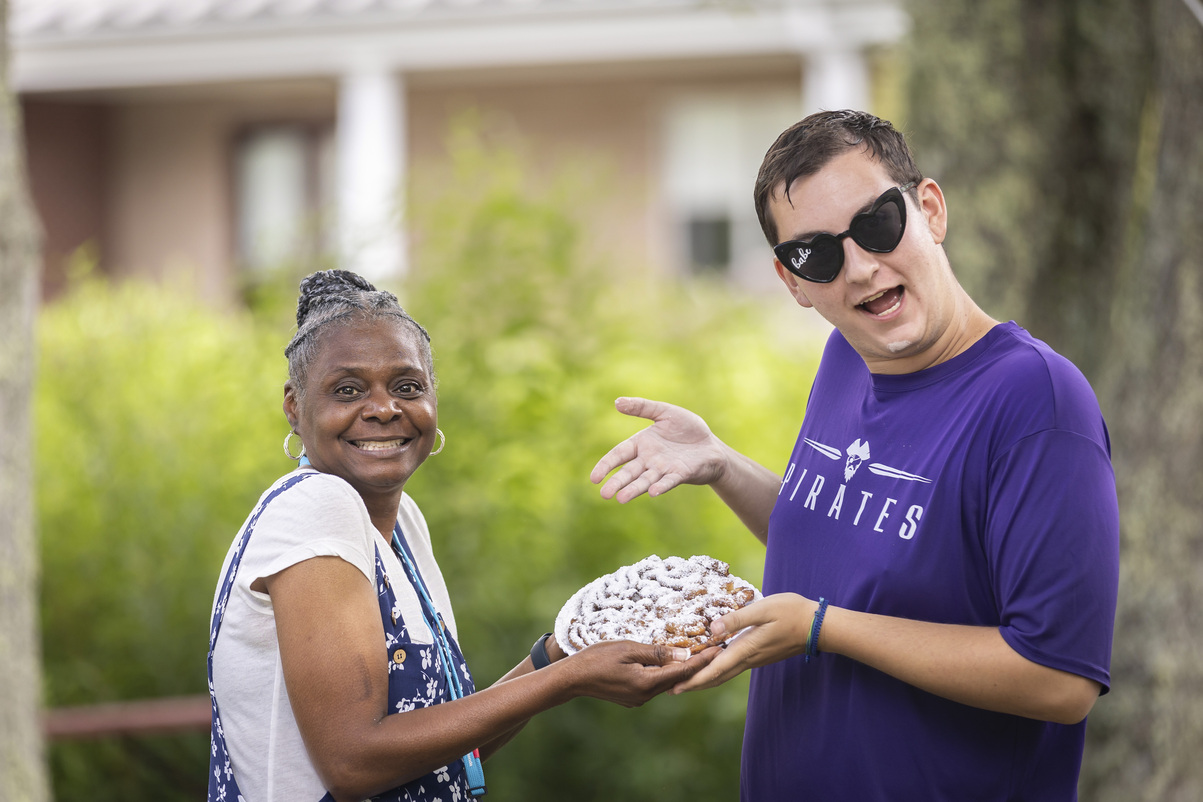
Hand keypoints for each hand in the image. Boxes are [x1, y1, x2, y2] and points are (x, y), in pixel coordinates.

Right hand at [564, 640, 720, 707]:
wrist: (573, 678)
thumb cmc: (598, 658)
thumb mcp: (628, 649)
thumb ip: (656, 653)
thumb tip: (684, 654)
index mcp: (646, 683)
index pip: (682, 672)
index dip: (702, 661)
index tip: (719, 649)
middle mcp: (646, 696)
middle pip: (677, 680)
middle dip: (696, 664)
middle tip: (715, 649)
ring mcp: (639, 699)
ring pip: (666, 683)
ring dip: (680, 669)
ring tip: (698, 653)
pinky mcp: (633, 698)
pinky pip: (655, 684)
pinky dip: (665, 673)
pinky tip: (670, 662)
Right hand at [590, 397, 726, 502]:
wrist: (712, 445)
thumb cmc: (688, 429)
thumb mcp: (665, 412)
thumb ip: (642, 407)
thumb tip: (617, 402)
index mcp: (641, 444)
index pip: (618, 455)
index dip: (606, 465)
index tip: (594, 478)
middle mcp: (649, 460)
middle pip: (629, 472)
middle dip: (617, 483)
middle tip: (604, 494)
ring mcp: (664, 469)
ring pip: (645, 480)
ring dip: (634, 489)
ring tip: (621, 499)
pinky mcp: (680, 474)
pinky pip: (668, 481)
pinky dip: (661, 486)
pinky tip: (653, 492)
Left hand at [670, 593, 813, 693]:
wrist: (819, 626)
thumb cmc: (792, 612)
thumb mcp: (763, 610)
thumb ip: (737, 618)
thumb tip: (712, 629)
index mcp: (746, 648)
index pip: (714, 670)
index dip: (693, 679)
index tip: (675, 687)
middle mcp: (749, 658)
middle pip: (717, 677)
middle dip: (694, 683)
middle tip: (673, 689)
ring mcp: (756, 659)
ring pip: (725, 673)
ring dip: (705, 678)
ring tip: (688, 679)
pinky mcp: (761, 655)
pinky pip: (734, 666)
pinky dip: (718, 669)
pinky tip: (713, 663)